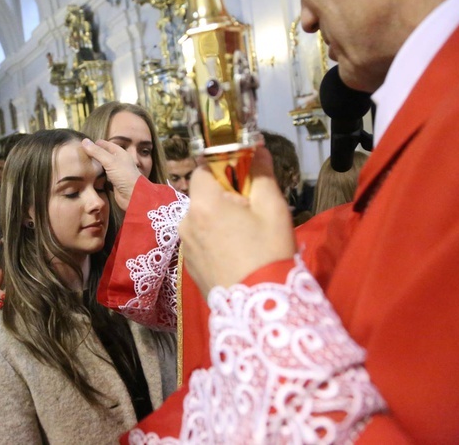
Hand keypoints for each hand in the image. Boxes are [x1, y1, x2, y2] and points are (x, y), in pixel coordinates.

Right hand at [81, 138, 141, 210]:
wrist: (133, 196)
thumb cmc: (125, 176)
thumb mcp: (110, 161)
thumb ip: (97, 152)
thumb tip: (84, 141)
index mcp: (120, 153)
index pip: (107, 145)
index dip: (96, 144)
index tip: (84, 144)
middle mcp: (119, 162)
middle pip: (104, 155)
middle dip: (94, 154)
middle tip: (81, 154)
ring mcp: (116, 173)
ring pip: (103, 166)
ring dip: (94, 165)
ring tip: (82, 163)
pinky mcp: (113, 183)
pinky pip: (102, 177)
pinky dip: (96, 176)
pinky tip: (88, 175)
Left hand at [179, 147, 295, 296]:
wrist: (259, 308)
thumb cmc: (268, 253)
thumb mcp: (273, 209)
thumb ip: (262, 174)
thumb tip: (257, 149)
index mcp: (203, 204)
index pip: (202, 169)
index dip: (223, 169)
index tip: (244, 180)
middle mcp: (186, 222)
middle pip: (203, 196)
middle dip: (225, 198)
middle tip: (251, 214)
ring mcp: (185, 245)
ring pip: (202, 219)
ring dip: (219, 220)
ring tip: (246, 238)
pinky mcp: (189, 264)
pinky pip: (200, 240)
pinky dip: (215, 240)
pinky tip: (236, 254)